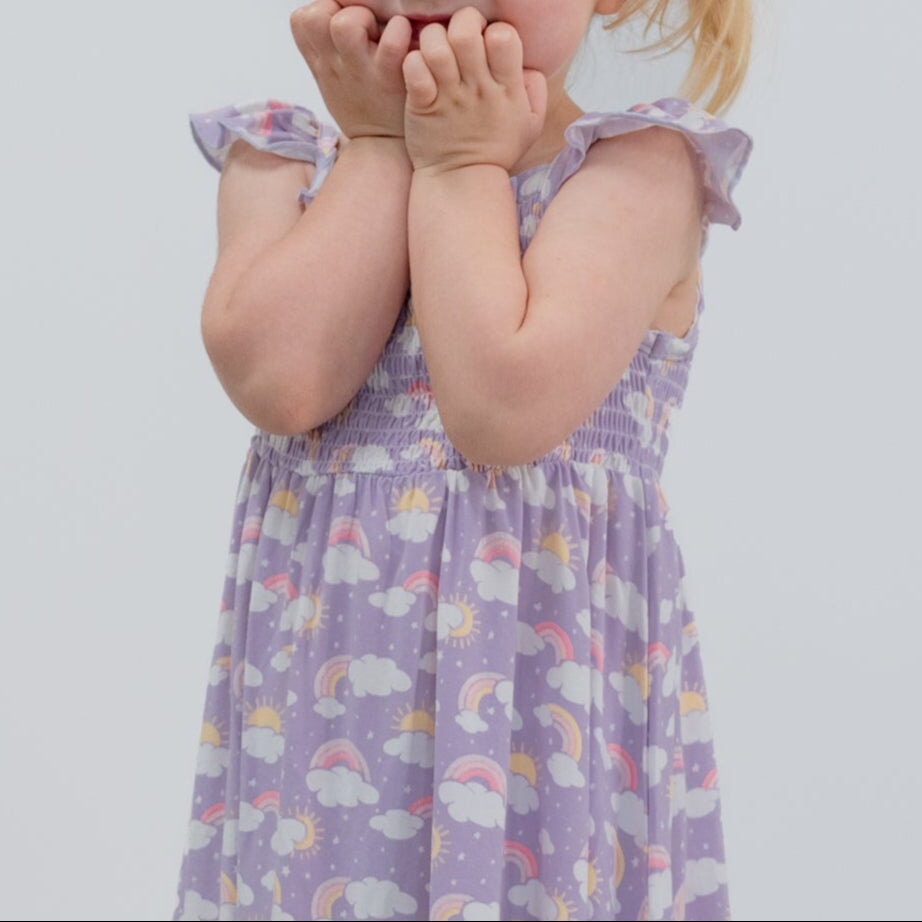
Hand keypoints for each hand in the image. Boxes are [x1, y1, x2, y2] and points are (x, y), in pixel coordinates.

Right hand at [290, 1, 411, 138]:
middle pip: (316, 17)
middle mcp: (336, 64)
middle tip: (362, 29)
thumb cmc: (363, 102)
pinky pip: (391, 41)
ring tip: (378, 33)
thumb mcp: (331, 79)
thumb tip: (335, 11)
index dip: (321, 13)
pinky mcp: (390, 77)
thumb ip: (326, 46)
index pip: (302, 21)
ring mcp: (362, 71)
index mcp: (321, 61)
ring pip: (345, 25)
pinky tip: (404, 39)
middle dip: (339, 11)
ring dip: (364, 17)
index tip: (338, 27)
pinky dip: (400, 31)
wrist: (385, 144)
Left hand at [402, 7, 546, 173]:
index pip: (503, 36)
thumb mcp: (531, 125)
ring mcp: (449, 97)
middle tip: (458, 38)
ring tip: (436, 53)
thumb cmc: (496, 150)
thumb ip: (535, 89)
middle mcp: (478, 89)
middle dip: (461, 23)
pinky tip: (420, 72)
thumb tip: (528, 64)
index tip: (487, 43)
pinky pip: (414, 68)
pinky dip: (413, 62)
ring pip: (435, 44)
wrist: (462, 182)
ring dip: (433, 39)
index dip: (494, 30)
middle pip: (465, 31)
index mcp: (507, 89)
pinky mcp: (423, 105)